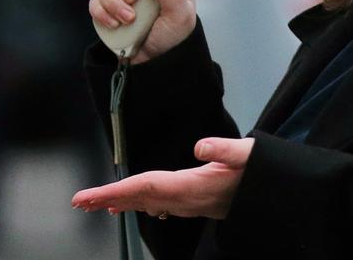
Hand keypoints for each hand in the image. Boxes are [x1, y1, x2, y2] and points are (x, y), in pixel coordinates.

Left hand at [71, 137, 253, 219]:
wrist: (273, 194)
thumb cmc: (261, 172)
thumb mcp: (248, 154)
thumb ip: (224, 149)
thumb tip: (200, 147)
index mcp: (193, 187)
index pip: (147, 188)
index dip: (117, 191)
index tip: (93, 195)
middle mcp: (187, 200)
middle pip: (140, 199)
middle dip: (109, 199)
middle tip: (79, 202)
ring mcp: (190, 204)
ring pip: (147, 204)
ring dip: (121, 202)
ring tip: (97, 202)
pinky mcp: (193, 203)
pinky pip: (160, 205)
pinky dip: (139, 203)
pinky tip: (131, 204)